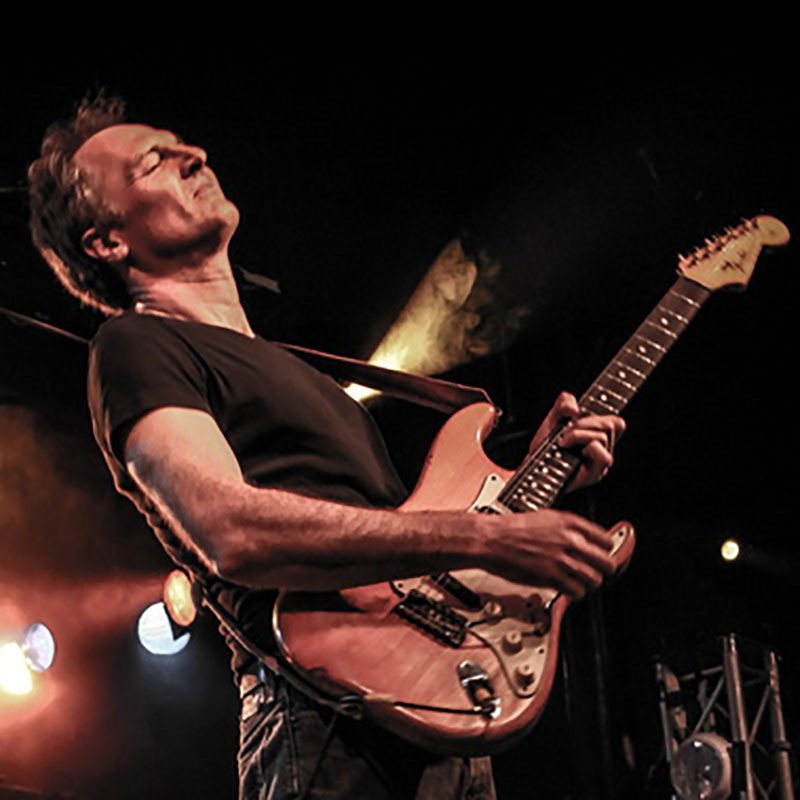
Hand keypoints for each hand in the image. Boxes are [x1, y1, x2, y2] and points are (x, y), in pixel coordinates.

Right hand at [481, 509, 615, 598]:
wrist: (492, 539)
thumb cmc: (512, 529)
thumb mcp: (546, 518)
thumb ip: (568, 528)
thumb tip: (582, 540)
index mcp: (570, 522)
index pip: (605, 540)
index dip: (604, 551)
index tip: (600, 556)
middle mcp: (570, 540)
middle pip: (606, 562)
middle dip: (601, 570)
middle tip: (593, 573)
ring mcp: (562, 560)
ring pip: (594, 579)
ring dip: (588, 584)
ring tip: (578, 583)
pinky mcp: (552, 577)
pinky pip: (577, 591)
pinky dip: (574, 593)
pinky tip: (566, 589)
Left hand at [529, 392, 625, 491]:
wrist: (533, 470)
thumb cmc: (544, 449)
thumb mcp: (552, 419)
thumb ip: (563, 403)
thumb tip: (574, 407)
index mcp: (597, 436)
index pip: (617, 423)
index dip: (606, 414)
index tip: (586, 415)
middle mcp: (603, 450)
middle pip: (610, 424)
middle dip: (583, 422)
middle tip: (563, 432)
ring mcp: (600, 463)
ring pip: (603, 437)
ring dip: (578, 435)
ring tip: (562, 442)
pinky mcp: (595, 474)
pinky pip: (602, 455)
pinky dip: (582, 447)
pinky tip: (566, 449)